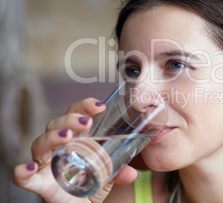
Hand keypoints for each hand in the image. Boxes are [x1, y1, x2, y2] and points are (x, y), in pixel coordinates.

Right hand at [13, 98, 137, 202]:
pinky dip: (23, 172)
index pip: (76, 114)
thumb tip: (131, 172)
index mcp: (77, 139)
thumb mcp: (109, 175)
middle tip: (86, 122)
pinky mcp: (39, 184)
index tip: (99, 106)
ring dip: (53, 137)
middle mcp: (58, 147)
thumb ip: (119, 172)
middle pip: (56, 124)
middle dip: (70, 119)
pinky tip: (31, 168)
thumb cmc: (92, 183)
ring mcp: (46, 164)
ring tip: (68, 137)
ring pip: (40, 143)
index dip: (85, 106)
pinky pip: (24, 177)